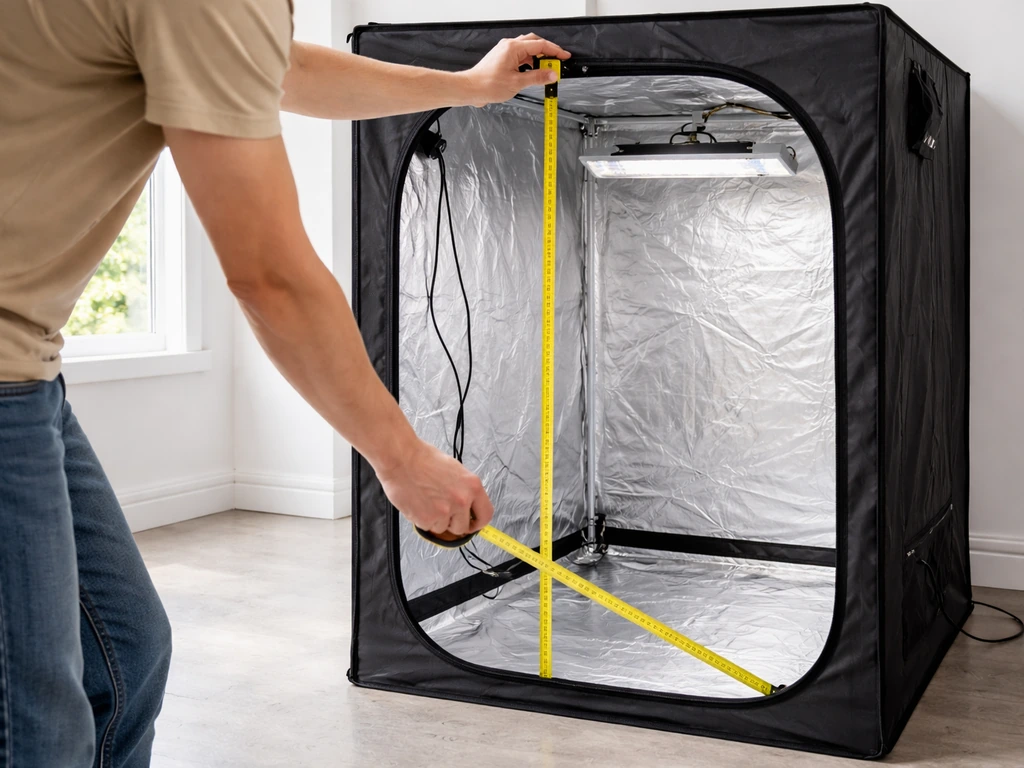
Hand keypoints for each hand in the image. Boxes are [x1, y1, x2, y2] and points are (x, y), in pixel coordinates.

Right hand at [377, 439, 494, 536]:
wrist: (401, 458)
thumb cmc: (423, 459)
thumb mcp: (455, 470)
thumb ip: (464, 490)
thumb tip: (467, 507)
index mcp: (472, 486)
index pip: (485, 514)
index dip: (478, 522)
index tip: (472, 523)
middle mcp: (462, 500)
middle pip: (462, 527)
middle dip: (452, 523)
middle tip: (441, 511)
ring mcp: (445, 512)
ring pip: (443, 529)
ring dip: (435, 520)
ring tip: (426, 501)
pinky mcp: (427, 519)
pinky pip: (428, 528)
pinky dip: (422, 520)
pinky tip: (418, 503)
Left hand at [461, 33, 570, 106]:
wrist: (471, 89)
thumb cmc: (488, 84)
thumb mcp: (517, 83)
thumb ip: (537, 77)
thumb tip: (551, 74)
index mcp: (513, 48)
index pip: (540, 45)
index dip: (555, 51)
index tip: (564, 57)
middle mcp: (509, 46)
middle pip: (534, 43)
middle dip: (547, 52)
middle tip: (556, 63)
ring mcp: (504, 51)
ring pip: (527, 50)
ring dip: (537, 58)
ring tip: (545, 71)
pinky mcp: (501, 58)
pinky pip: (519, 56)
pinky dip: (528, 62)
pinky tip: (532, 73)